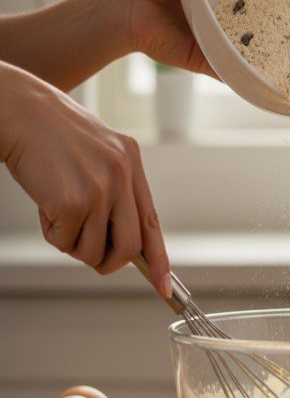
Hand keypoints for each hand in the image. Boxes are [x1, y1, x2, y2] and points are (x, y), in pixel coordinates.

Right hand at [0, 63, 170, 296]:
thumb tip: (123, 239)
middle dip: (108, 262)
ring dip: (72, 243)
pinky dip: (52, 234)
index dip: (158, 258)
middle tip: (91, 256)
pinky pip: (65, 243)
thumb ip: (114, 187)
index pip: (152, 220)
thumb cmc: (49, 134)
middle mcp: (122, 174)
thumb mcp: (96, 153)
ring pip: (93, 250)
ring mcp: (100, 188)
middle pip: (129, 246)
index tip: (164, 285)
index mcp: (131, 161)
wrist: (18, 111)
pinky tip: (44, 206)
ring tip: (57, 212)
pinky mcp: (73, 202)